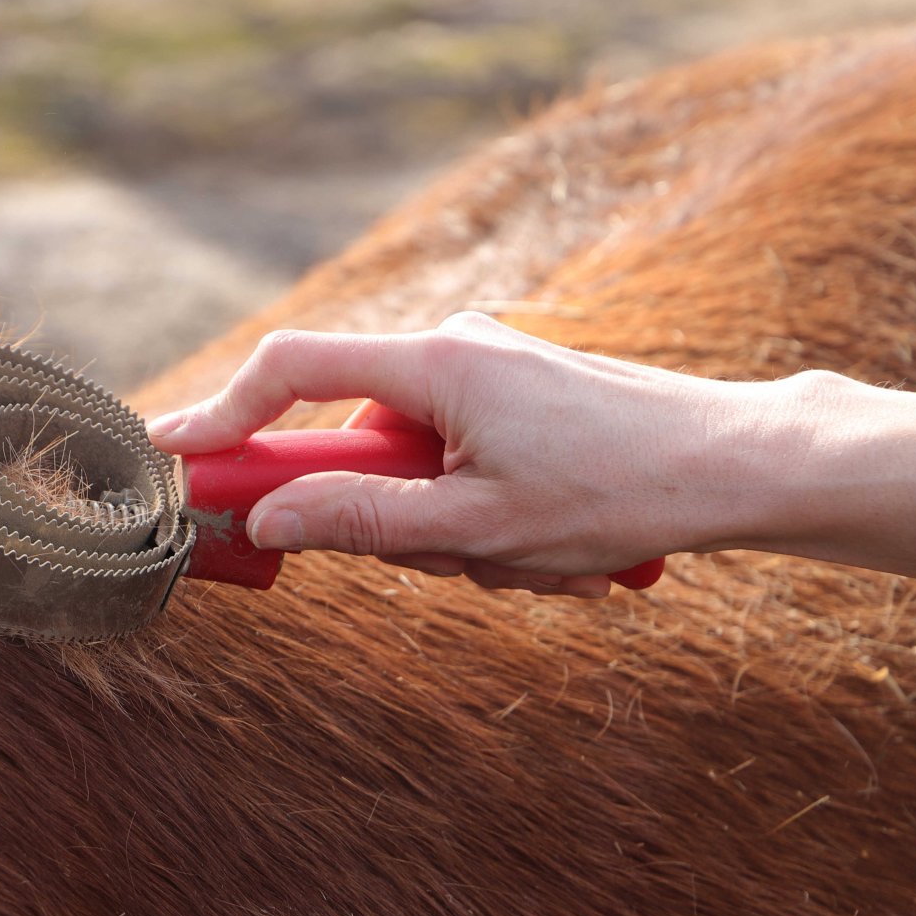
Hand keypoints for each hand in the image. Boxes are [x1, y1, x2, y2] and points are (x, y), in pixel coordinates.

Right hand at [146, 314, 915, 596]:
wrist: (742, 466)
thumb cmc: (621, 490)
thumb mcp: (477, 529)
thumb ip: (359, 521)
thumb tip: (266, 521)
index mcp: (436, 362)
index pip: (293, 368)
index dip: (223, 411)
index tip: (174, 454)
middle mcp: (454, 351)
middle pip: (354, 439)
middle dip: (386, 520)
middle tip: (456, 564)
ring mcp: (488, 374)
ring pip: (412, 470)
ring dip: (452, 536)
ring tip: (534, 562)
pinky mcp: (516, 401)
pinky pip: (458, 468)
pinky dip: (485, 522)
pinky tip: (550, 551)